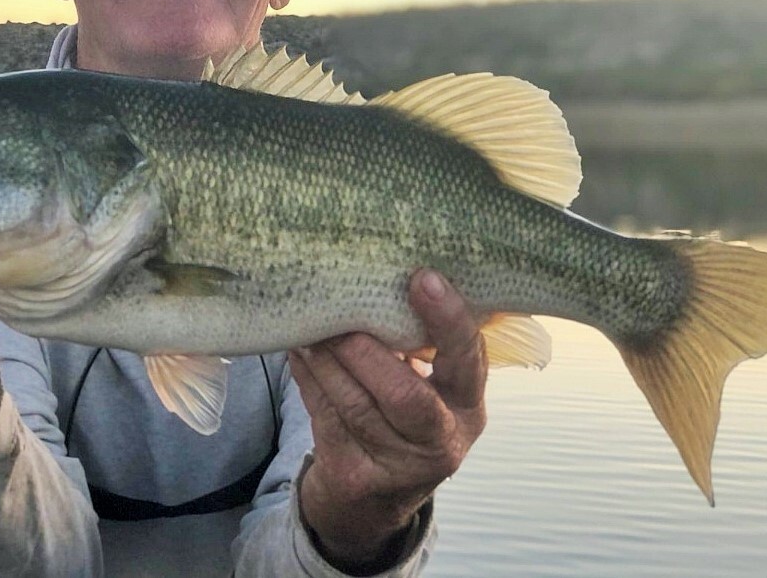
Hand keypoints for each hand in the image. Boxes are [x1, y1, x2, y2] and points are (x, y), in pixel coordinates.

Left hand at [289, 269, 486, 571]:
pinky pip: (324, 417)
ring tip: (308, 325)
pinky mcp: (353, 475)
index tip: (422, 277)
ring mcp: (397, 466)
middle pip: (404, 395)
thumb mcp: (435, 386)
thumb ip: (426, 342)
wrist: (379, 497)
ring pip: (355, 406)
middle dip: (366, 351)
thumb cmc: (409, 415)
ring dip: (326, 360)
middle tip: (340, 311)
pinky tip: (298, 352)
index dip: (447, 319)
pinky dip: (308, 379)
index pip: (467, 359)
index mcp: (468, 405)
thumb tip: (388, 269)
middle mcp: (441, 439)